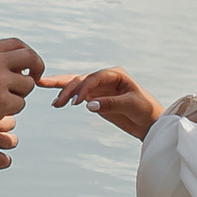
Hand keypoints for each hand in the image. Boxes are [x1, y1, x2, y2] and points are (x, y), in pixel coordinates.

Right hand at [0, 37, 43, 151]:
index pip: (17, 44)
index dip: (28, 54)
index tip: (29, 65)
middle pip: (30, 58)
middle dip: (37, 68)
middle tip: (36, 77)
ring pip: (28, 85)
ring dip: (20, 94)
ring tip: (0, 100)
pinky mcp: (2, 102)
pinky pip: (20, 104)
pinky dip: (12, 109)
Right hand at [44, 65, 161, 141]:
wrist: (149, 122)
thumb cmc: (145, 109)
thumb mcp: (131, 105)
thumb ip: (111, 104)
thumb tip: (89, 105)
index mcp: (115, 74)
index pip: (94, 78)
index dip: (83, 89)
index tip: (75, 103)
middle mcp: (104, 78)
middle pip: (81, 79)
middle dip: (66, 88)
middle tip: (55, 101)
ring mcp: (98, 87)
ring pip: (76, 85)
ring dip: (62, 90)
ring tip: (46, 93)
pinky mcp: (95, 98)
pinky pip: (77, 95)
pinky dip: (66, 96)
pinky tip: (55, 100)